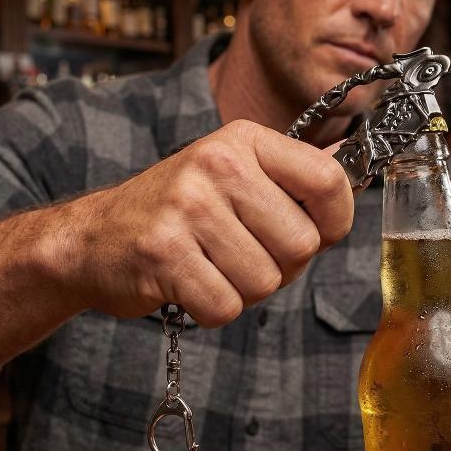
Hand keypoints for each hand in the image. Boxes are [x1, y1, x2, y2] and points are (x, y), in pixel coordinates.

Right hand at [58, 119, 352, 324]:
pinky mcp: (162, 254)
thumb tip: (356, 159)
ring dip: (244, 289)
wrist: (94, 236)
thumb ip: (294, 173)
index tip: (317, 233)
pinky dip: (212, 309)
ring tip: (211, 265)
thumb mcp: (235, 172)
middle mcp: (216, 164)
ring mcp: (187, 207)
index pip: (328, 180)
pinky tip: (189, 284)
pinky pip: (226, 307)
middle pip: (302, 244)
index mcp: (244, 141)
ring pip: (266, 282)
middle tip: (242, 253)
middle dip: (282, 266)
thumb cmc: (179, 209)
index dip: (336, 221)